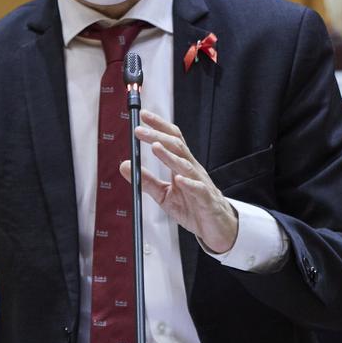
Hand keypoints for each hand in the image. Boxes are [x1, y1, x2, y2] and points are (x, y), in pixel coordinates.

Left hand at [119, 110, 238, 253]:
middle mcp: (192, 169)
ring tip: (155, 147)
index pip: (171, 139)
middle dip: (158, 136)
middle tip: (139, 131)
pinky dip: (188, 183)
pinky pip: (198, 189)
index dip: (158, 126)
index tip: (143, 116)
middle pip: (176, 146)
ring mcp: (200, 183)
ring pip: (185, 165)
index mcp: (183, 165)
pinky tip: (178, 179)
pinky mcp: (206, 199)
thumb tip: (125, 165)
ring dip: (169, 156)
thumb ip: (146, 180)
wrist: (216, 226)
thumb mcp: (164, 194)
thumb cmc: (193, 207)